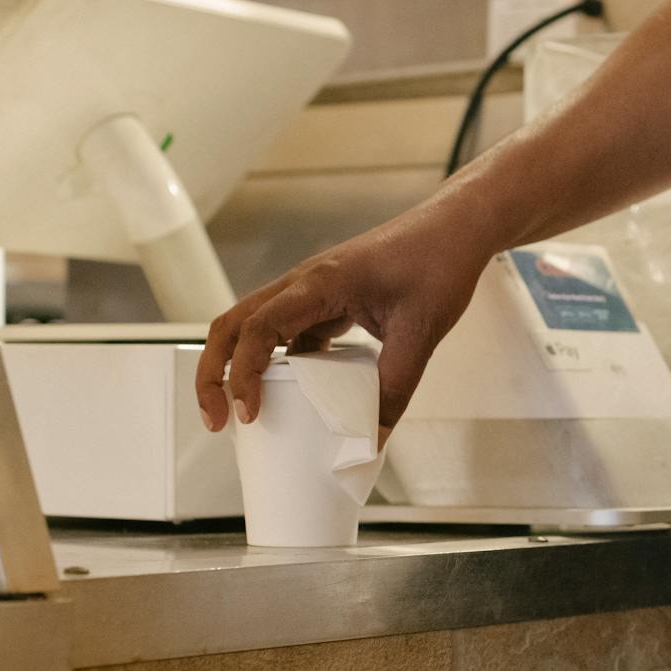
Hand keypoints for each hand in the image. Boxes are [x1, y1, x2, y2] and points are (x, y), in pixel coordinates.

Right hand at [195, 205, 491, 441]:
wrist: (456, 230)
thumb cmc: (439, 266)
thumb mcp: (420, 333)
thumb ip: (395, 388)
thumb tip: (373, 440)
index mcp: (318, 284)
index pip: (257, 329)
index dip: (243, 374)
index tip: (248, 414)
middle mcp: (303, 284)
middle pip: (232, 325)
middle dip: (215, 372)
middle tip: (217, 421)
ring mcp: (312, 291)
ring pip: (255, 328)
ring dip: (242, 367)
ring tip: (248, 413)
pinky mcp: (328, 299)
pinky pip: (290, 333)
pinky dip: (281, 364)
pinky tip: (298, 395)